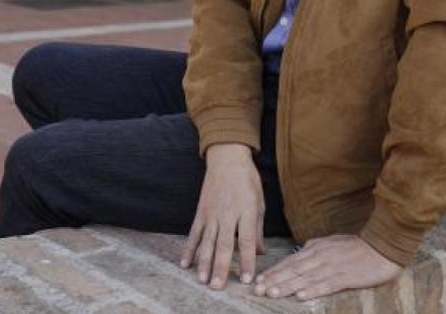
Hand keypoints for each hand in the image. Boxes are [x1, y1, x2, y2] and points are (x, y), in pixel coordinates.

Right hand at [180, 143, 264, 288]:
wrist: (227, 159)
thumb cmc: (247, 181)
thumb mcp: (259, 202)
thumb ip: (258, 229)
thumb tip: (260, 252)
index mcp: (247, 211)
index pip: (247, 240)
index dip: (247, 260)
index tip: (246, 278)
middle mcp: (228, 214)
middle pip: (224, 245)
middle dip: (221, 267)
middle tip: (218, 286)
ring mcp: (212, 213)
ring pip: (207, 242)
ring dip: (204, 262)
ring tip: (203, 280)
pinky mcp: (201, 212)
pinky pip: (194, 233)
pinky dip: (189, 249)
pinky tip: (185, 263)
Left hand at [253, 235, 401, 300]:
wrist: (382, 246)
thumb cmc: (356, 246)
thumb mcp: (331, 243)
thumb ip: (314, 248)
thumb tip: (299, 253)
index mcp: (316, 248)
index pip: (290, 261)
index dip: (273, 272)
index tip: (258, 281)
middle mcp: (321, 257)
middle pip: (294, 270)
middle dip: (274, 280)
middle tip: (258, 290)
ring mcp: (333, 267)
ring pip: (306, 278)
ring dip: (288, 286)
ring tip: (273, 293)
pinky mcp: (346, 277)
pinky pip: (327, 285)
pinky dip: (313, 290)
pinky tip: (301, 296)